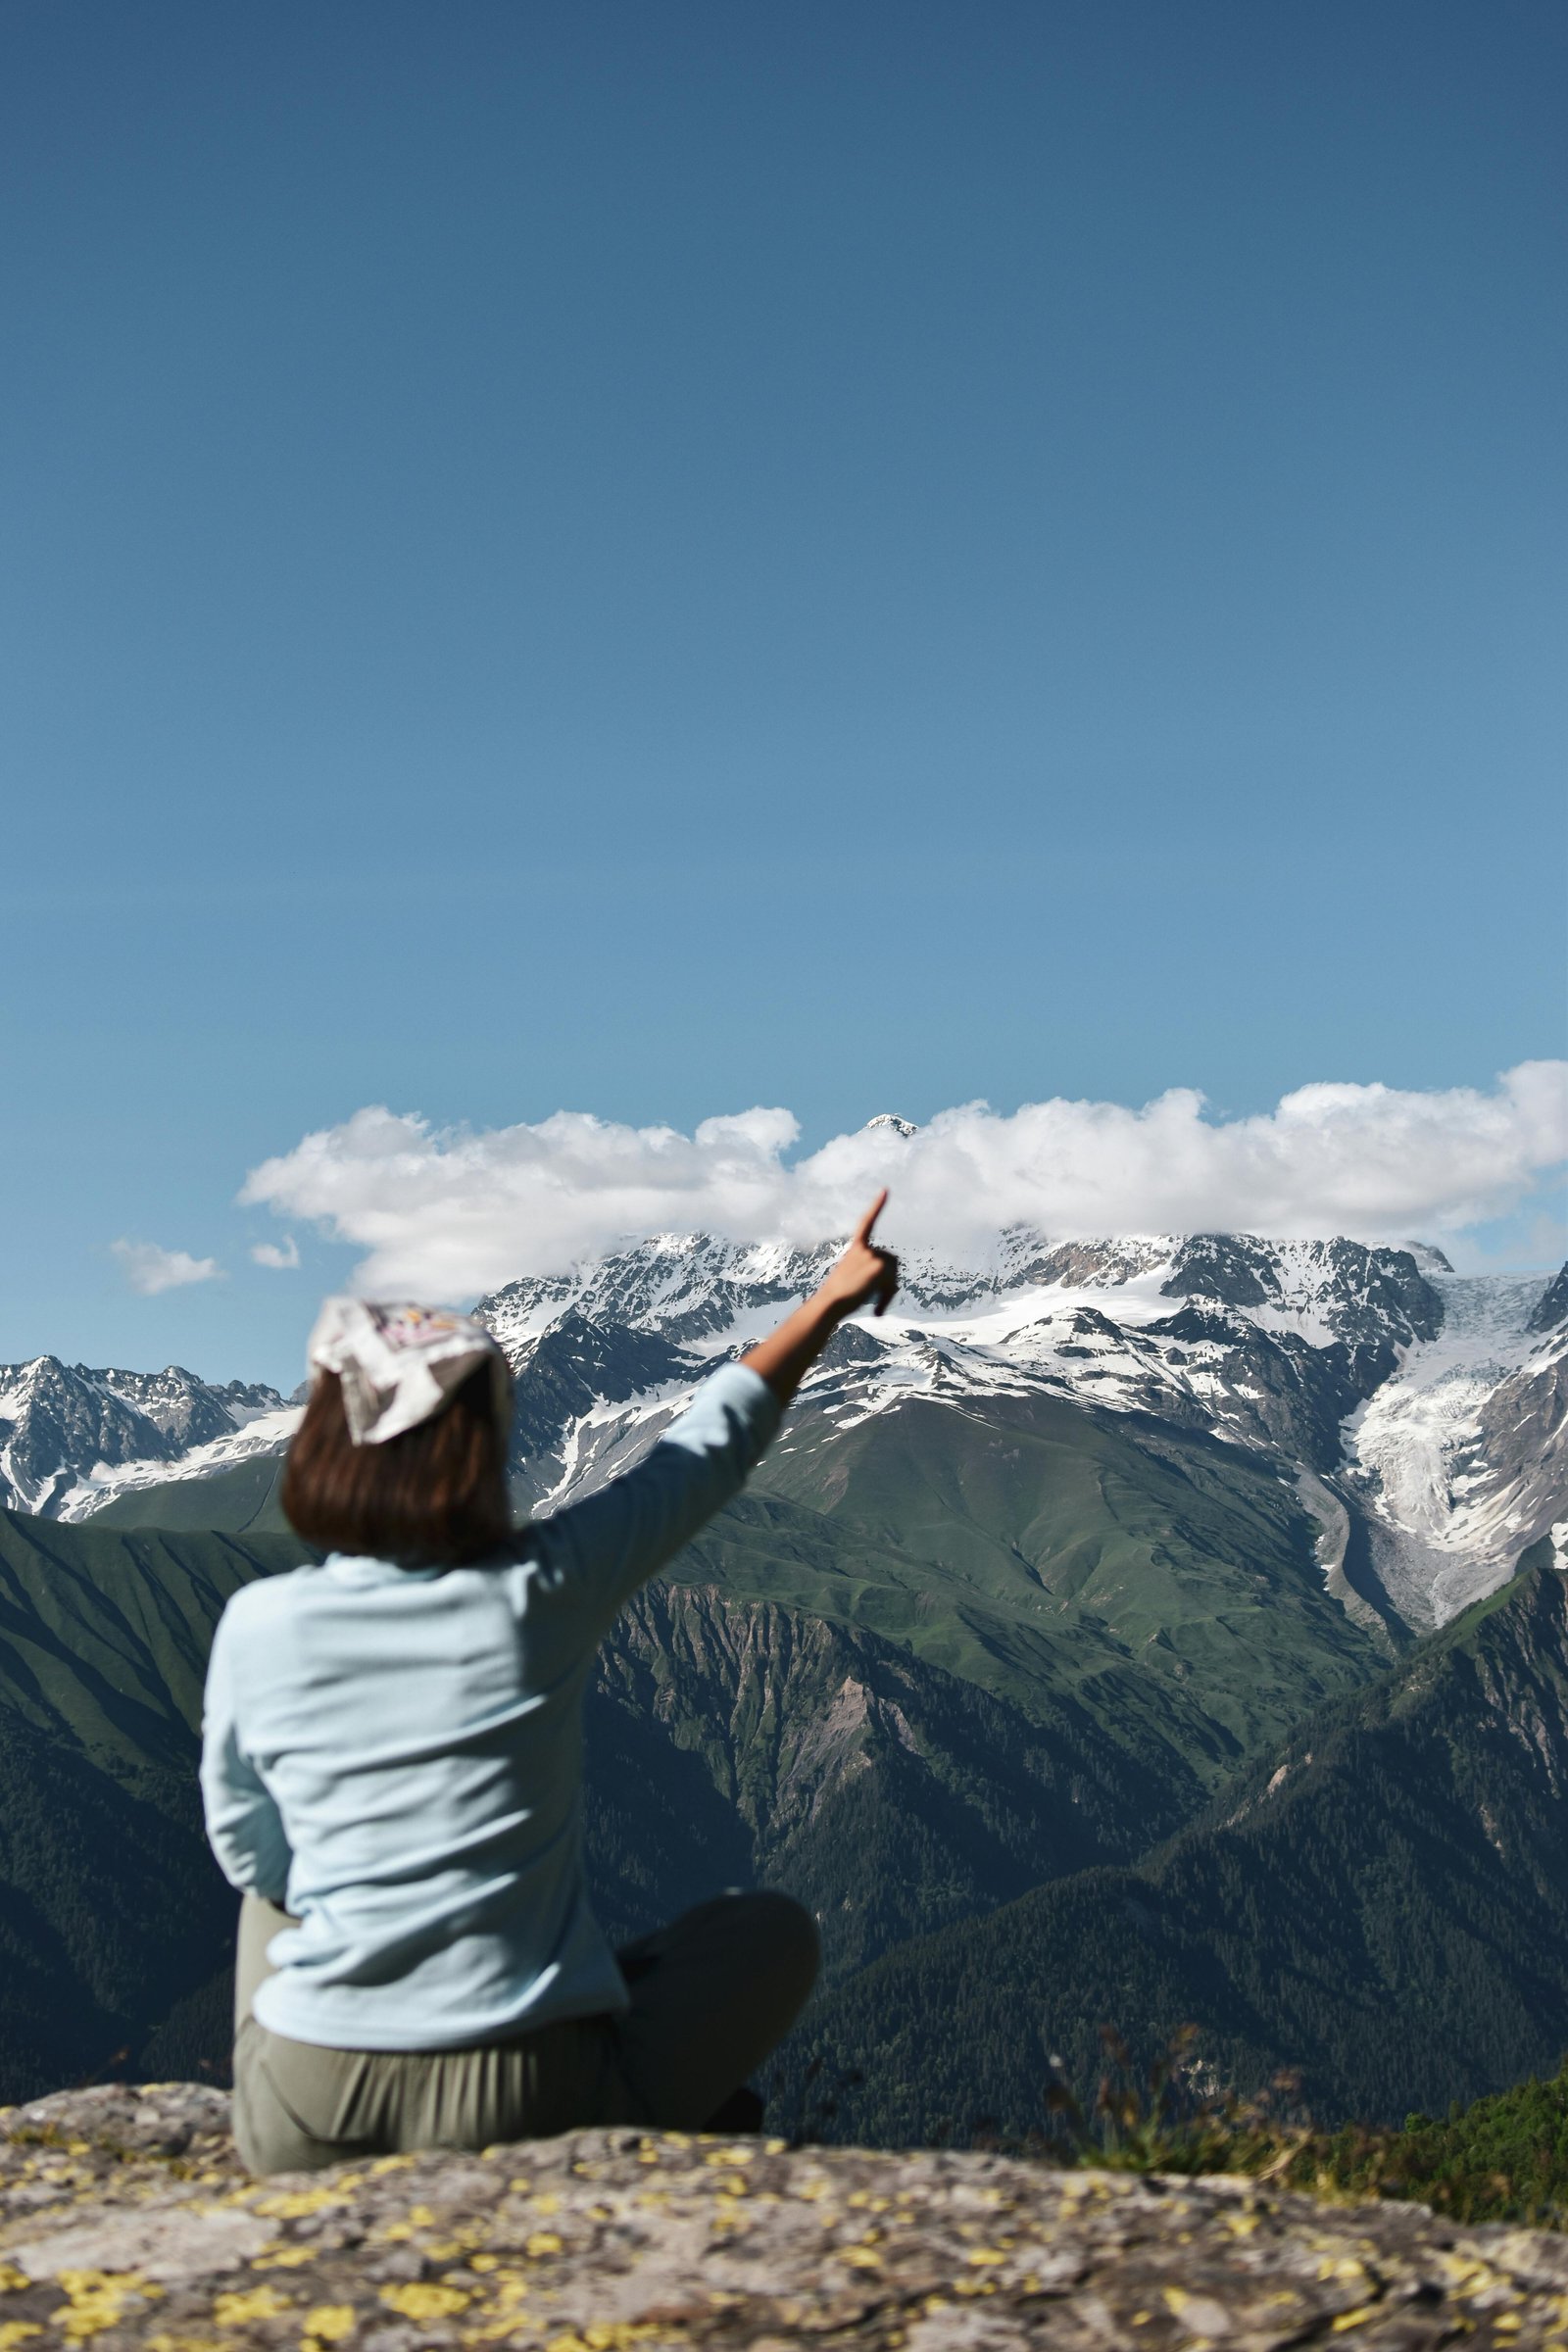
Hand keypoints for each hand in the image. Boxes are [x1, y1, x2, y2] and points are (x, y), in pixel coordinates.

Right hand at [819, 1191, 899, 1319]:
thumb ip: (871, 1276)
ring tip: (874, 1309)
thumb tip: (894, 1285)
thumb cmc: (837, 1299)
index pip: (867, 1223)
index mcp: (855, 1249)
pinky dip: (887, 1298)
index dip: (877, 1206)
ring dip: (888, 1292)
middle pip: (891, 1261)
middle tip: (878, 1306)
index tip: (886, 1190)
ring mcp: (871, 1255)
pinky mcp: (878, 1266)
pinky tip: (876, 1311)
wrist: (829, 1304)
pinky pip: (893, 1282)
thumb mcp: (854, 1281)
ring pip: (893, 1272)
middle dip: (890, 1282)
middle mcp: (863, 1248)